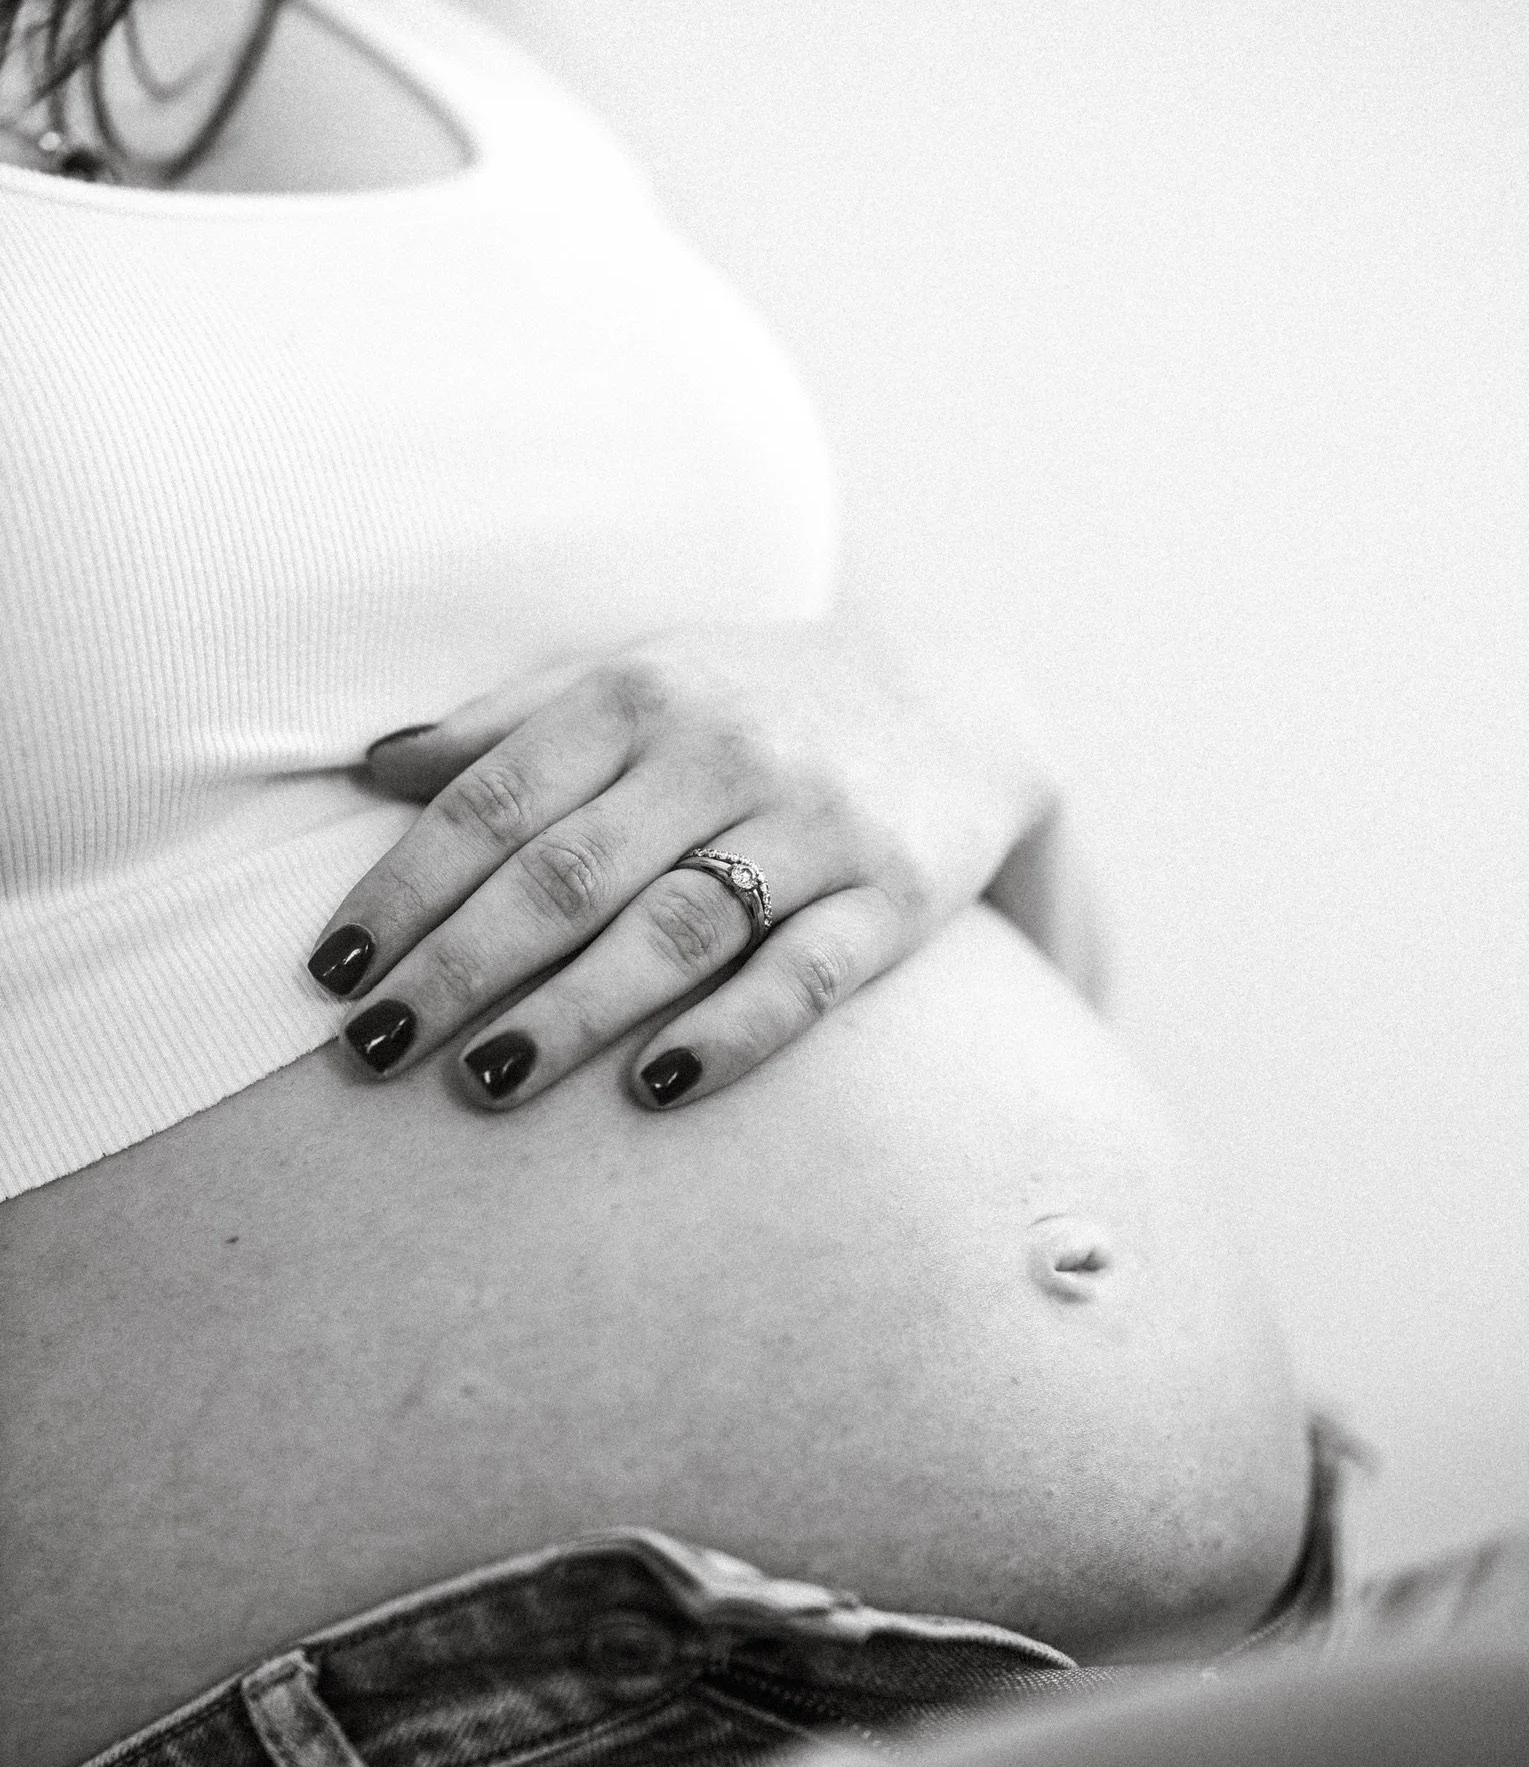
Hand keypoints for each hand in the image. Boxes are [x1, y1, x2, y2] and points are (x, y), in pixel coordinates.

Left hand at [306, 623, 1078, 1111]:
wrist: (960, 705)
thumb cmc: (756, 706)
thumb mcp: (639, 679)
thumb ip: (513, 724)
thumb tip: (372, 770)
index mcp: (640, 694)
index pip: (495, 799)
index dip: (403, 888)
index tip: (330, 972)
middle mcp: (724, 751)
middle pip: (567, 872)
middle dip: (457, 966)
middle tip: (370, 1049)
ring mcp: (814, 826)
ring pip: (675, 927)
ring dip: (571, 1012)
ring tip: (480, 1082)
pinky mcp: (894, 898)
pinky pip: (806, 975)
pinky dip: (731, 1032)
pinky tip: (654, 1087)